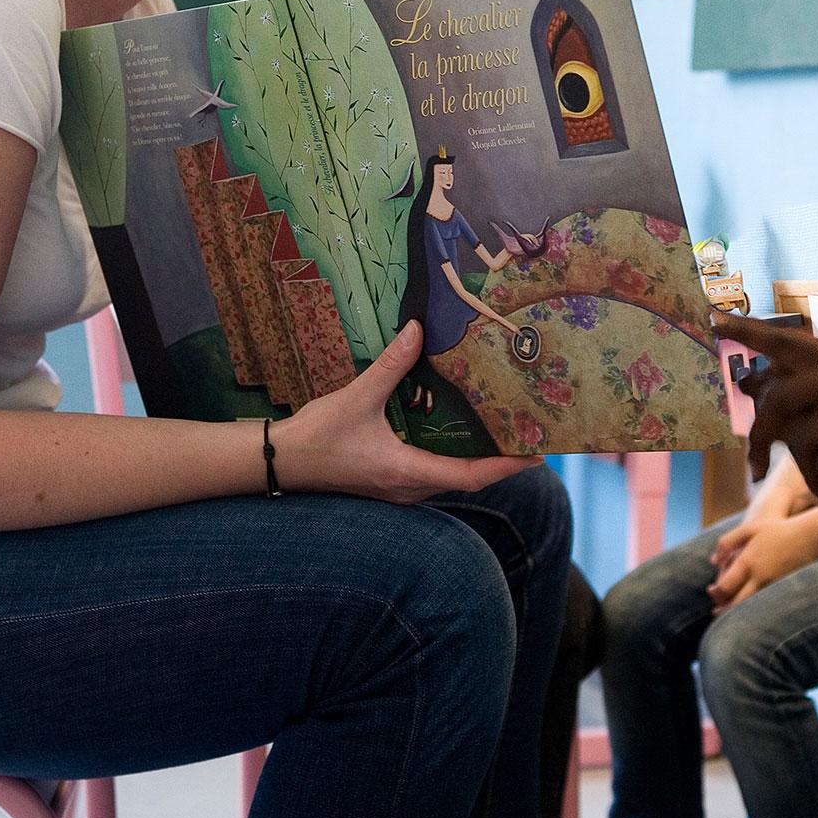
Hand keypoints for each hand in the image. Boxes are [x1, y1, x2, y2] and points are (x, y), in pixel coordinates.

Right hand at [279, 322, 541, 501]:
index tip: (537, 451)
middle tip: (528, 432)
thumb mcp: (357, 397)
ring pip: (451, 476)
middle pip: (468, 478)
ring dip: (478, 458)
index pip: (471, 476)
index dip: (507, 465)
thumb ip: (391, 365)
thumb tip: (418, 329)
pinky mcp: (389, 481)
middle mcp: (410, 487)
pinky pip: (433, 472)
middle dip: (501, 459)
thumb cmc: (318, 436)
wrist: (280, 462)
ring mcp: (399, 488)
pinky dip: (454, 455)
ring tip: (503, 430)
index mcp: (408, 472)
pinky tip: (460, 432)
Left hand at [707, 513, 817, 612]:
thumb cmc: (777, 530)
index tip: (711, 591)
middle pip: (737, 603)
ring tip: (729, 612)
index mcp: (748, 561)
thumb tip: (713, 561)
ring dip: (739, 612)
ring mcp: (773, 585)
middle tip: (716, 611)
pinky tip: (749, 607)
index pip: (725, 586)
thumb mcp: (749, 528)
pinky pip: (765, 604)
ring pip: (752, 607)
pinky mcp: (783, 590)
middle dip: (724, 610)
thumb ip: (726, 542)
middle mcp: (760, 577)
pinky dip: (755, 608)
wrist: (809, 537)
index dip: (716, 593)